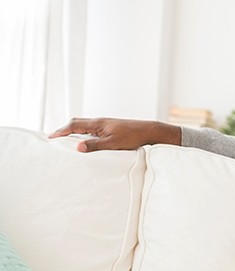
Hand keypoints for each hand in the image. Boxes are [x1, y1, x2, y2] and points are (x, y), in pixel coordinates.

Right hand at [50, 117, 180, 151]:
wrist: (148, 131)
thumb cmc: (132, 137)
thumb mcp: (113, 144)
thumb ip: (95, 145)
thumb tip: (77, 148)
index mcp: (97, 123)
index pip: (73, 125)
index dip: (61, 131)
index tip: (50, 138)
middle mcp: (99, 122)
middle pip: (76, 123)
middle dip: (64, 130)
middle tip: (54, 139)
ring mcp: (104, 124)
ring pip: (83, 126)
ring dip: (73, 132)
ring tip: (65, 141)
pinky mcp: (110, 128)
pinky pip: (91, 129)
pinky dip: (83, 134)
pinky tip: (84, 141)